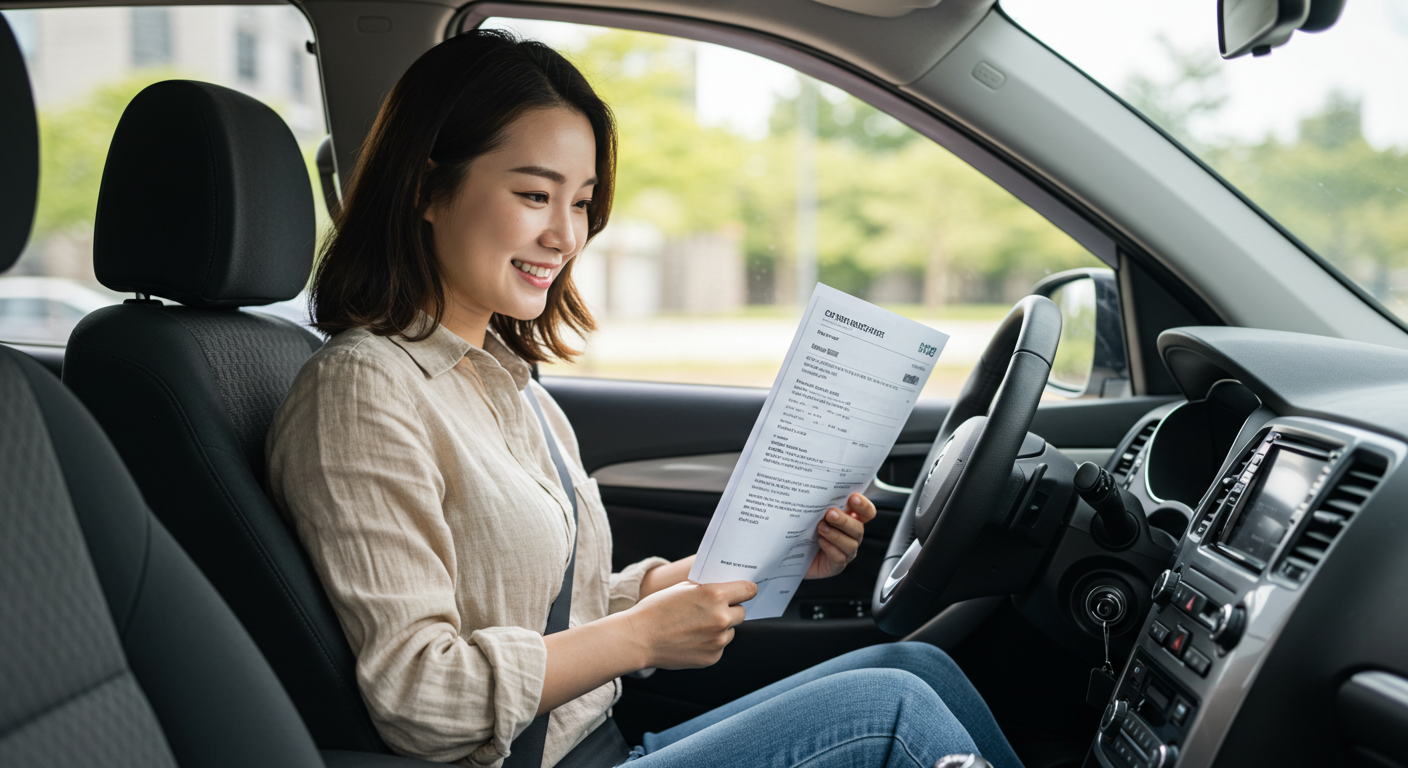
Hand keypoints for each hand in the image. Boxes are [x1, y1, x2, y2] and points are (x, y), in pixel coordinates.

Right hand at [624, 580, 757, 669]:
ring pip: (730, 631)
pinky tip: (691, 640)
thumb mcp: (683, 588)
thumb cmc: (657, 609)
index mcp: (715, 595)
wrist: (639, 638)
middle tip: (712, 610)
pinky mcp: (712, 657)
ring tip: (695, 627)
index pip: (748, 590)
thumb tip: (724, 588)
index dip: (746, 590)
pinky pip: (719, 647)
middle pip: (741, 612)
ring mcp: (718, 640)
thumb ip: (707, 588)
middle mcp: (721, 618)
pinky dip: (710, 643)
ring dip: (720, 628)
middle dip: (730, 610)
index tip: (745, 592)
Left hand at [805, 492, 876, 579]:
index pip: (867, 513)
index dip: (863, 505)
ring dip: (836, 535)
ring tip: (821, 528)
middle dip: (844, 520)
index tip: (852, 498)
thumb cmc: (804, 529)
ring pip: (850, 544)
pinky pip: (840, 558)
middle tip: (830, 514)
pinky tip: (820, 542)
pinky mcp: (836, 565)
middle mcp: (851, 536)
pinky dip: (831, 548)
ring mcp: (846, 552)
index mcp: (850, 520)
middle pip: (858, 528)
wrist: (792, 552)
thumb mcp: (813, 514)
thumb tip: (819, 491)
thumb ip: (821, 504)